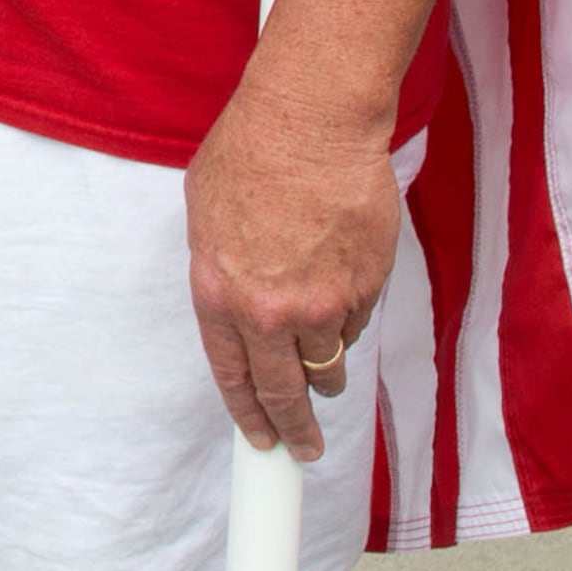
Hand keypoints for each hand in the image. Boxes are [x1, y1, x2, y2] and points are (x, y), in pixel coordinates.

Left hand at [184, 71, 397, 461]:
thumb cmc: (251, 153)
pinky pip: (357, 323)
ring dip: (327, 372)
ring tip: (327, 374)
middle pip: (285, 391)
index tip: (261, 439)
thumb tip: (233, 303)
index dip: (249, 416)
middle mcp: (269, 311)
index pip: (233, 377)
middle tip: (305, 448)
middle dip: (295, 428)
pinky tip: (341, 294)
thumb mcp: (204, 214)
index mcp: (219, 294)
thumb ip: (219, 271)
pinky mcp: (367, 287)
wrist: (312, 122)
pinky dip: (349, 321)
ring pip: (328, 361)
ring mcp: (323, 303)